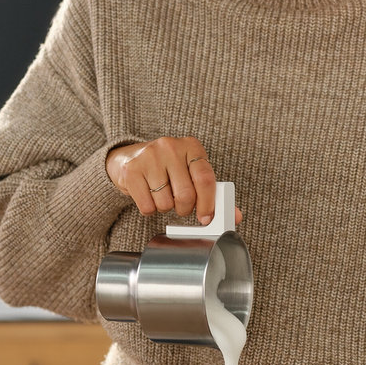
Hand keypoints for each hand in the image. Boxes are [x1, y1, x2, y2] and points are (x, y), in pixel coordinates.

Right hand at [105, 136, 241, 222]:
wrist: (131, 157)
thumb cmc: (169, 168)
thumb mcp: (192, 173)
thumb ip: (213, 193)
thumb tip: (235, 216)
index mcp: (192, 146)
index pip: (205, 179)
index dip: (208, 204)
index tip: (206, 218)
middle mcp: (170, 147)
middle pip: (186, 195)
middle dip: (185, 209)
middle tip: (181, 206)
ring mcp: (149, 157)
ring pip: (165, 203)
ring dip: (166, 208)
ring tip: (162, 195)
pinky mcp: (131, 170)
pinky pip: (147, 206)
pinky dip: (150, 209)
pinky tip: (149, 195)